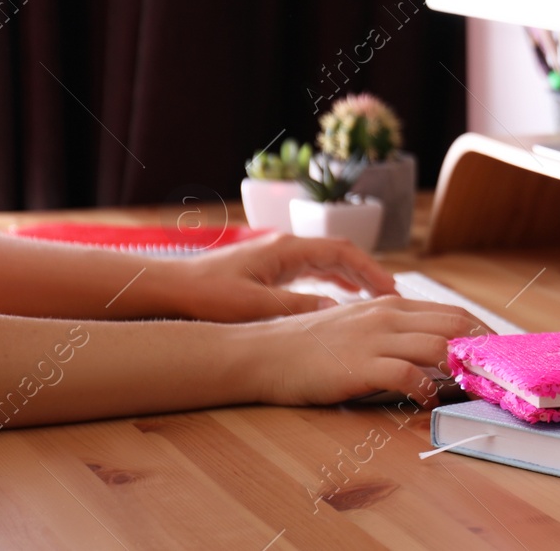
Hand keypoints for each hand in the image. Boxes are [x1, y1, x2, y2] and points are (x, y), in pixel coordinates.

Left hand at [159, 233, 398, 321]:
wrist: (167, 289)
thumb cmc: (206, 295)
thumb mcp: (256, 306)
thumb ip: (299, 308)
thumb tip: (340, 313)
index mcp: (287, 249)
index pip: (342, 252)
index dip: (371, 270)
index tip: (392, 289)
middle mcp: (286, 247)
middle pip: (339, 253)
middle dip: (368, 273)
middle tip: (392, 295)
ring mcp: (277, 256)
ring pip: (326, 261)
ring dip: (352, 277)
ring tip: (375, 297)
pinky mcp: (268, 269)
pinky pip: (311, 270)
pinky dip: (331, 281)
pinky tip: (339, 298)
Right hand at [240, 296, 488, 406]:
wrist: (262, 352)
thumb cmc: (309, 344)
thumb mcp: (357, 325)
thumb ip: (392, 331)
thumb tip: (429, 348)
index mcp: (391, 305)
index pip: (452, 312)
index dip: (482, 332)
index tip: (500, 351)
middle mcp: (388, 315)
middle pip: (455, 324)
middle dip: (484, 348)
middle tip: (500, 371)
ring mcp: (374, 338)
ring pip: (438, 346)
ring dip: (463, 368)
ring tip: (475, 386)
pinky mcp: (359, 365)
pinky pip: (406, 374)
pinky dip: (425, 388)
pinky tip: (429, 400)